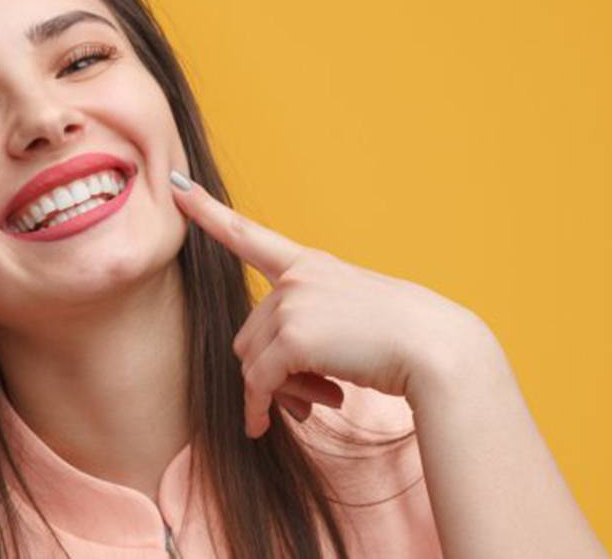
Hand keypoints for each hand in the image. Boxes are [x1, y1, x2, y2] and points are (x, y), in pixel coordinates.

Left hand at [169, 171, 481, 437]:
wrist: (435, 349)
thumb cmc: (403, 341)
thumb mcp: (352, 321)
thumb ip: (308, 331)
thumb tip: (266, 380)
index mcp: (312, 264)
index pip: (249, 234)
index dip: (209, 211)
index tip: (176, 185)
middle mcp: (297, 277)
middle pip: (249, 334)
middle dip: (268, 373)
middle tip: (307, 401)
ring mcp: (294, 303)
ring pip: (251, 360)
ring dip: (274, 393)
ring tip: (316, 405)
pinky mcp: (293, 337)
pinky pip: (259, 381)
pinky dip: (259, 408)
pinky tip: (266, 426)